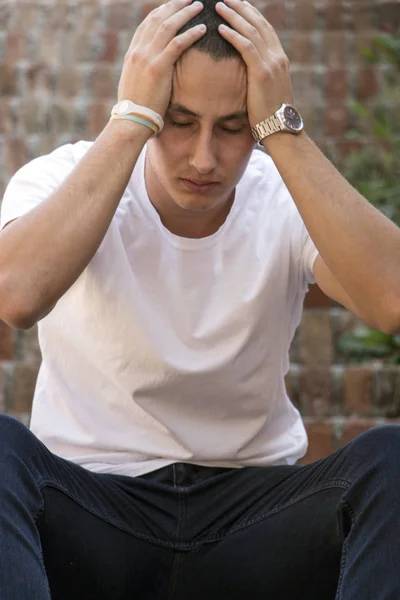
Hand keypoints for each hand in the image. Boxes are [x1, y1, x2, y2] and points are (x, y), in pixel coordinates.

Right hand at [118, 0, 205, 115]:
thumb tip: (151, 70)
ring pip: (168, 26)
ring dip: (185, 13)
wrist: (131, 120)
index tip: (172, 6)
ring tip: (199, 6)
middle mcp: (138, 51)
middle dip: (174, 6)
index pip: (146, 24)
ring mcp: (147, 57)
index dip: (160, 12)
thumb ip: (142, 71)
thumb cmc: (136, 108)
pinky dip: (191, 34)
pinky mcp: (159, 67)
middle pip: (157, 18)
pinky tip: (203, 28)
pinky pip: (178, 44)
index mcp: (132, 53)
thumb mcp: (135, 84)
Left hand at [216, 0, 292, 126]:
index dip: (251, 14)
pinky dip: (233, 35)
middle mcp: (277, 56)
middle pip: (259, 23)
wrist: (280, 128)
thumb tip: (248, 74)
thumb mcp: (267, 90)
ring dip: (234, 16)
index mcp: (279, 59)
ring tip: (219, 6)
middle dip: (242, 8)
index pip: (265, 28)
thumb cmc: (270, 115)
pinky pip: (246, 48)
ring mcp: (272, 63)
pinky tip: (221, 28)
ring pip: (251, 31)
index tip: (238, 4)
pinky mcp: (262, 73)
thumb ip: (260, 76)